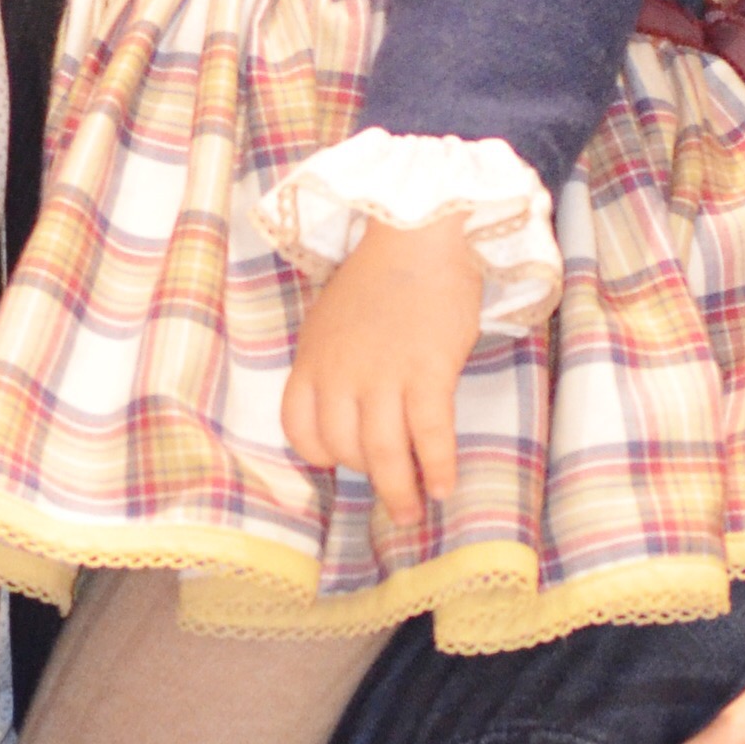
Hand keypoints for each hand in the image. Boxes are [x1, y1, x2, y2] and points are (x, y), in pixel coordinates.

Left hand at [281, 215, 483, 523]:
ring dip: (400, 491)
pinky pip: (430, 434)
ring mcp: (384, 374)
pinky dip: (437, 466)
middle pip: (344, 448)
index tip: (341, 462)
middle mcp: (341, 373)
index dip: (320, 454)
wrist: (419, 232)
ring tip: (414, 511)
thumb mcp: (333, 318)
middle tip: (392, 492)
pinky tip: (444, 486)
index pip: (299, 429)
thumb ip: (334, 363)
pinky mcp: (429, 371)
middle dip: (368, 476)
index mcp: (312, 358)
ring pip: (384, 453)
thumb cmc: (382, 274)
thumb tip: (352, 409)